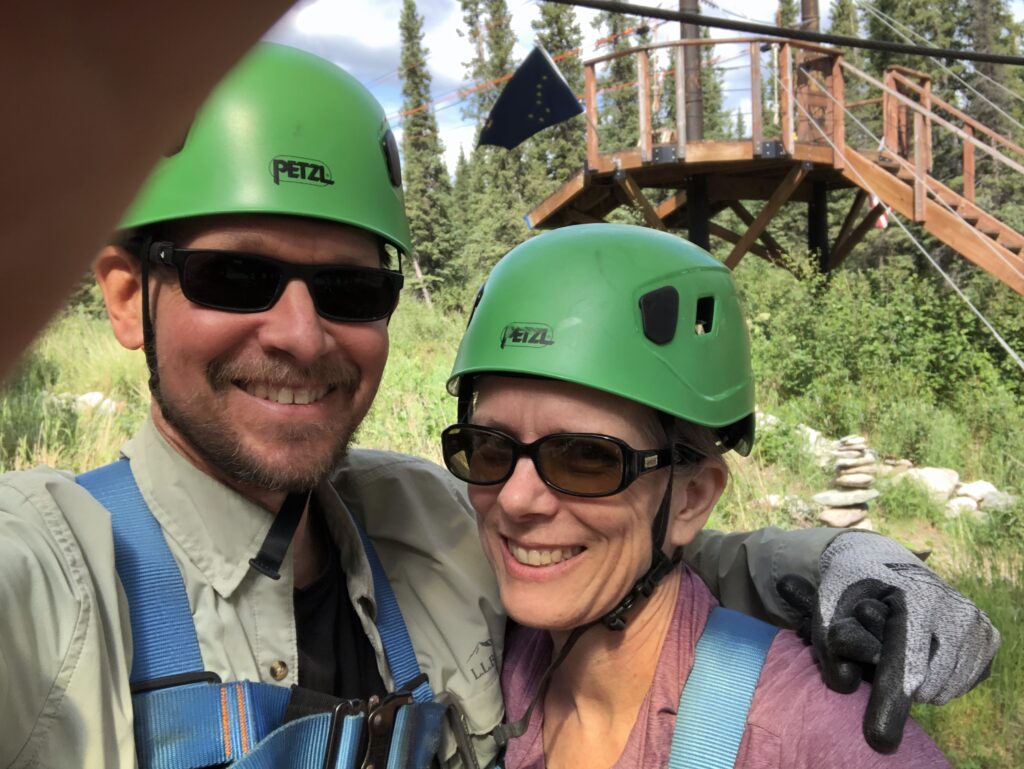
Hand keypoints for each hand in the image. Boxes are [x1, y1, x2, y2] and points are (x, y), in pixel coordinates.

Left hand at [778, 532, 999, 753]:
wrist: (880, 556)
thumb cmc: (849, 582)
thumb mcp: (826, 602)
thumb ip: (828, 644)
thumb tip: (844, 684)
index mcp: (917, 597)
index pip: (906, 666)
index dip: (890, 704)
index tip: (878, 740)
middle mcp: (956, 609)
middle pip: (928, 684)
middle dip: (896, 683)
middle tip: (878, 653)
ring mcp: (977, 622)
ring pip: (945, 688)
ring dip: (917, 681)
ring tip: (897, 647)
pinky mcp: (988, 635)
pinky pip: (962, 681)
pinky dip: (938, 677)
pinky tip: (920, 652)